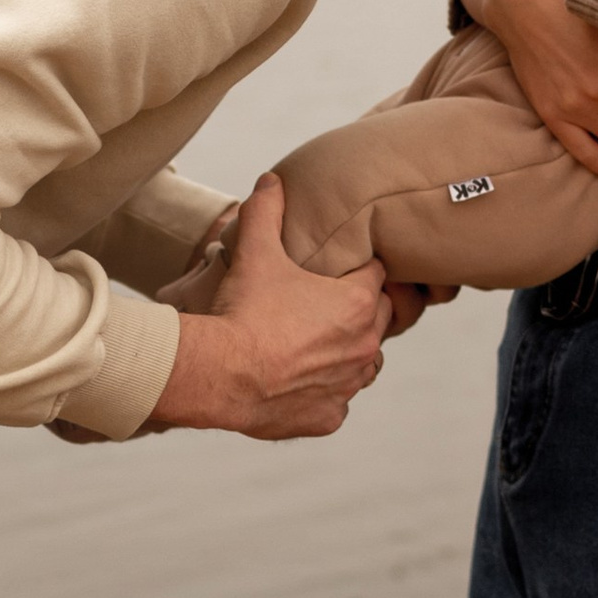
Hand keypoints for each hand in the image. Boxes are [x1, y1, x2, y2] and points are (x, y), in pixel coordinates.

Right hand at [143, 175, 393, 438]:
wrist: (220, 373)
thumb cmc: (243, 311)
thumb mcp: (255, 252)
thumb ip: (266, 211)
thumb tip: (270, 180)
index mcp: (357, 303)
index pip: (376, 274)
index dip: (354, 269)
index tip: (333, 270)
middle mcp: (364, 345)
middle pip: (377, 318)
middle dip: (356, 310)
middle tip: (319, 305)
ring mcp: (348, 384)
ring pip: (364, 364)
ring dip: (346, 353)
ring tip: (312, 344)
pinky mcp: (329, 417)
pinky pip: (337, 402)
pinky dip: (322, 393)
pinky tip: (297, 382)